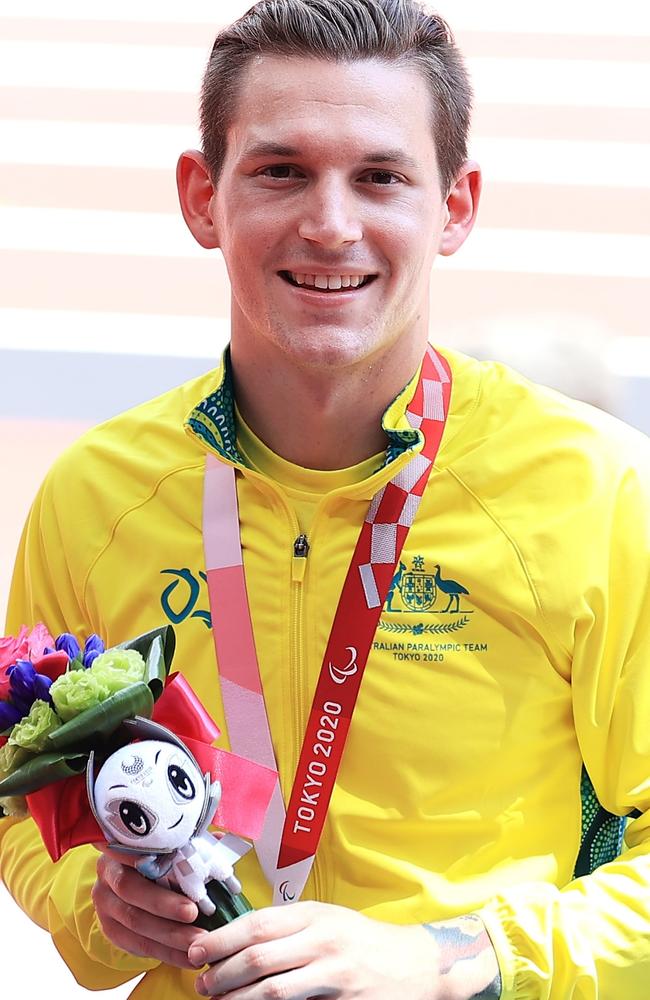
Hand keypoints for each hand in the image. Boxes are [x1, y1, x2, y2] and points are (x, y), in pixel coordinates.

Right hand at [92, 845, 204, 969]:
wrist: (137, 887)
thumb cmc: (159, 863)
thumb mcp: (172, 849)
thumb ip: (191, 843)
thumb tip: (220, 840)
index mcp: (118, 849)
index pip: (131, 851)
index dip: (155, 861)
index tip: (182, 870)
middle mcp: (107, 877)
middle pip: (131, 890)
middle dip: (165, 905)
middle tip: (193, 913)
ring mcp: (106, 907)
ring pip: (135, 923)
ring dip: (170, 936)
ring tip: (198, 941)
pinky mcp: (112, 932)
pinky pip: (139, 946)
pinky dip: (167, 953)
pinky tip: (189, 957)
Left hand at [188, 901, 441, 998]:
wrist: (418, 965)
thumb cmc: (363, 941)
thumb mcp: (328, 920)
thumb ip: (289, 927)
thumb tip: (236, 940)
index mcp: (316, 915)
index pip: (258, 924)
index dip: (221, 940)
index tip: (195, 952)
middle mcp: (325, 941)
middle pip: (259, 958)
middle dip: (222, 974)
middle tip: (202, 986)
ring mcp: (336, 976)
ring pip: (273, 991)